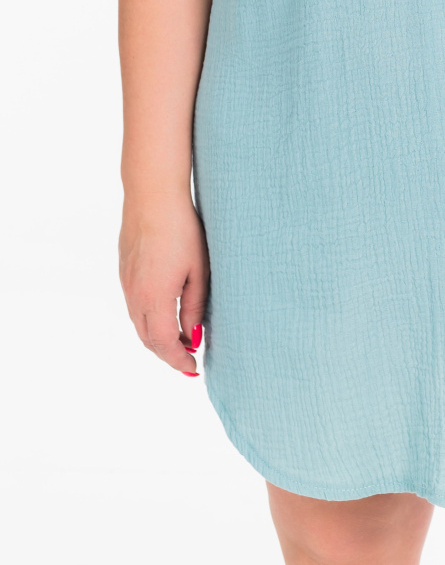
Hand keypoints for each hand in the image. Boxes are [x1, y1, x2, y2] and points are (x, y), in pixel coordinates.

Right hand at [119, 197, 208, 374]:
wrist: (153, 196)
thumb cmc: (183, 230)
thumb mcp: (198, 270)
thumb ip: (195, 307)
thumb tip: (193, 336)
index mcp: (154, 298)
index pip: (164, 344)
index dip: (178, 359)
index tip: (193, 368)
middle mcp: (135, 295)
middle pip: (148, 339)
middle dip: (167, 353)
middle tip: (188, 359)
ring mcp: (126, 283)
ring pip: (138, 323)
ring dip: (157, 337)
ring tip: (180, 340)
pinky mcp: (124, 271)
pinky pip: (134, 306)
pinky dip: (149, 319)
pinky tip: (165, 314)